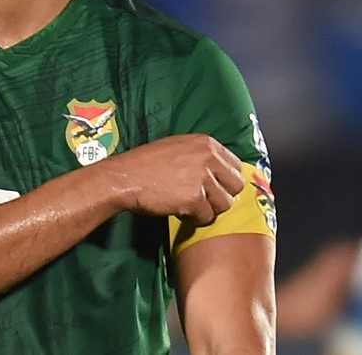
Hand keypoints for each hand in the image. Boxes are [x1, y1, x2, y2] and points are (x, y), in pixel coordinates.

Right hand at [102, 134, 244, 225]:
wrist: (124, 177)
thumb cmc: (146, 164)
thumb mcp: (178, 148)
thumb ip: (203, 157)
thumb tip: (223, 174)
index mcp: (206, 143)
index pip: (236, 166)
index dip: (225, 181)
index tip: (213, 188)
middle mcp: (208, 157)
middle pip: (236, 186)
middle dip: (220, 196)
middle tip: (202, 200)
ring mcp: (202, 177)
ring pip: (224, 204)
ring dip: (207, 209)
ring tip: (187, 204)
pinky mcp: (194, 198)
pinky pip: (206, 217)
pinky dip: (194, 219)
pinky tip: (178, 210)